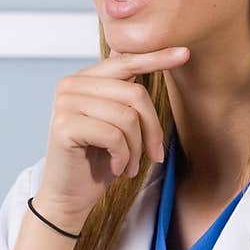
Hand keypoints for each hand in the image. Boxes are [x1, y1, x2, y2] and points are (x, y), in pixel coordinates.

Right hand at [33, 45, 189, 231]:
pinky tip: (117, 168)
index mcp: (84, 79)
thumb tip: (154, 62)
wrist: (70, 196)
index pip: (125, 61)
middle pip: (134, 94)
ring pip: (127, 117)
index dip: (156, 58)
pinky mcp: (64, 126)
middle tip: (154, 155)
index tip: (184, 53)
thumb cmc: (98, 160)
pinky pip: (114, 135)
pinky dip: (123, 157)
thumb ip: (127, 94)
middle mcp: (70, 85)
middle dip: (152, 129)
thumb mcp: (118, 123)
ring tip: (129, 165)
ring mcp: (65, 104)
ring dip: (137, 148)